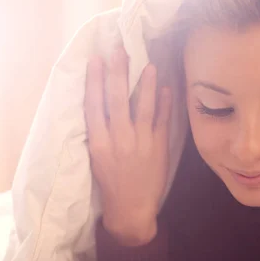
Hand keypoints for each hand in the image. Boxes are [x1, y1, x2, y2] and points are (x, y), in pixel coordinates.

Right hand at [85, 45, 171, 245]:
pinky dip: (165, 104)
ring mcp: (140, 144)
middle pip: (116, 100)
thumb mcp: (96, 158)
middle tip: (119, 50)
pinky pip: (162, 122)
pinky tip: (166, 87)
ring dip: (145, 84)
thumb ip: (98, 132)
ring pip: (142, 107)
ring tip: (148, 64)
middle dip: (117, 73)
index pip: (94, 105)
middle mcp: (118, 141)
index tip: (95, 59)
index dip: (94, 80)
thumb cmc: (110, 184)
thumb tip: (99, 102)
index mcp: (99, 143)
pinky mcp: (158, 149)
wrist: (131, 210)